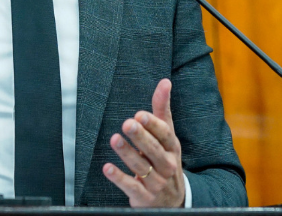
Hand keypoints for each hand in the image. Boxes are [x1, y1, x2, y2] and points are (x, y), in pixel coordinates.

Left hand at [103, 79, 185, 206]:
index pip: (165, 134)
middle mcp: (167, 165)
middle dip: (141, 137)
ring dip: (127, 153)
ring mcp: (156, 182)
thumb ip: (162, 109)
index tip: (139, 114)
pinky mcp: (144, 196)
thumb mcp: (167, 135)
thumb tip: (165, 81)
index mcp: (172, 147)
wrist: (173, 200)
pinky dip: (119, 178)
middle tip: (127, 123)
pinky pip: (131, 186)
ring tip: (115, 139)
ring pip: (141, 166)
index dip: (153, 125)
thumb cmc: (165, 158)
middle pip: (154, 150)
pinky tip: (107, 168)